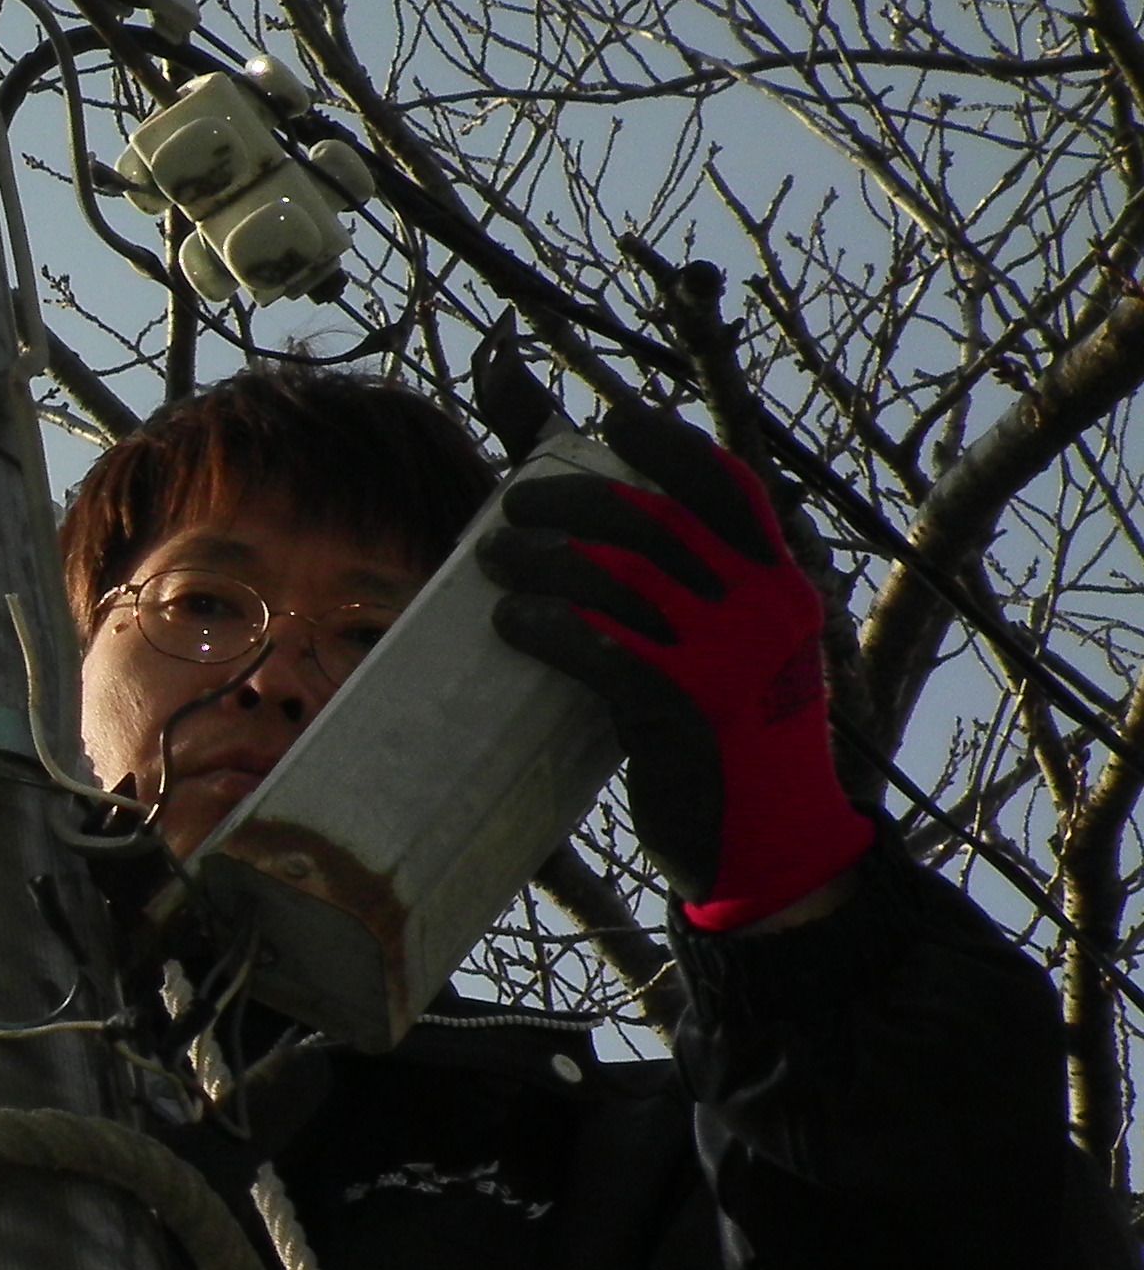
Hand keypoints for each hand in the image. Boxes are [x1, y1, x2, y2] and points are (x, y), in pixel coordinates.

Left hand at [482, 407, 871, 930]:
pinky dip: (550, 625)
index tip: (609, 422)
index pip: (727, 483)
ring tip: (491, 558)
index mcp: (777, 580)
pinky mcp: (690, 714)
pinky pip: (607, 651)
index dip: (666, 443)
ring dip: (543, 556)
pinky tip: (510, 619)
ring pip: (621, 576)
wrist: (773, 847)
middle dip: (571, 497)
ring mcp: (732, 659)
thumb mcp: (714, 648)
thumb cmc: (721, 733)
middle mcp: (765, 606)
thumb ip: (664, 582)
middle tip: (511, 506)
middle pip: (653, 518)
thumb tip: (596, 520)